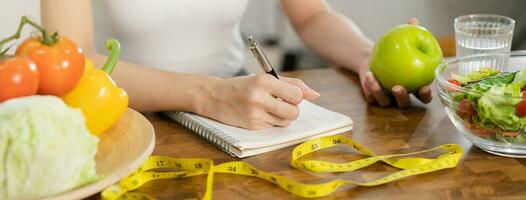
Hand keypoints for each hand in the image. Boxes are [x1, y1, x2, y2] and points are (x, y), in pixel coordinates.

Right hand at [196, 74, 319, 129]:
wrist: (214, 96)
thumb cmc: (243, 86)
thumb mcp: (265, 78)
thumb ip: (292, 84)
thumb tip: (315, 95)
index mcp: (264, 81)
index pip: (296, 94)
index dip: (297, 96)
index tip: (288, 95)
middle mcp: (259, 97)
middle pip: (294, 111)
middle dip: (292, 109)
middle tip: (282, 104)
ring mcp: (254, 113)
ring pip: (286, 121)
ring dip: (283, 116)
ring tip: (270, 109)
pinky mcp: (252, 126)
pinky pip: (274, 127)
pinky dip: (271, 122)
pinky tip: (259, 114)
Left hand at [359, 18, 431, 107]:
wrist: (372, 58)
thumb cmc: (393, 52)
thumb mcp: (401, 42)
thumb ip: (410, 33)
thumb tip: (414, 21)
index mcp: (414, 86)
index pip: (424, 96)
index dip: (426, 95)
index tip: (424, 87)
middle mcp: (401, 96)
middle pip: (404, 104)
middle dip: (402, 98)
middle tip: (397, 87)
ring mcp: (387, 99)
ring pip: (385, 102)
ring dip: (378, 92)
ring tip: (373, 78)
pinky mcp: (373, 98)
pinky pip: (371, 98)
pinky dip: (368, 89)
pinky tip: (367, 78)